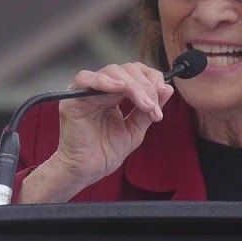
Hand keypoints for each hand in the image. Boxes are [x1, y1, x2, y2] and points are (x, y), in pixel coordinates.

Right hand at [35, 62, 173, 197]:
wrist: (87, 170)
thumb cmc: (105, 152)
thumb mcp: (135, 129)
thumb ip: (149, 108)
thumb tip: (168, 88)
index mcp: (114, 94)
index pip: (135, 72)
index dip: (151, 77)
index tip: (162, 91)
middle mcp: (101, 89)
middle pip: (126, 70)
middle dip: (145, 85)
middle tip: (153, 106)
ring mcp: (87, 92)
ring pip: (111, 71)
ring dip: (133, 85)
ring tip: (144, 104)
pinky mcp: (73, 99)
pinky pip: (85, 79)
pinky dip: (104, 81)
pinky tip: (118, 89)